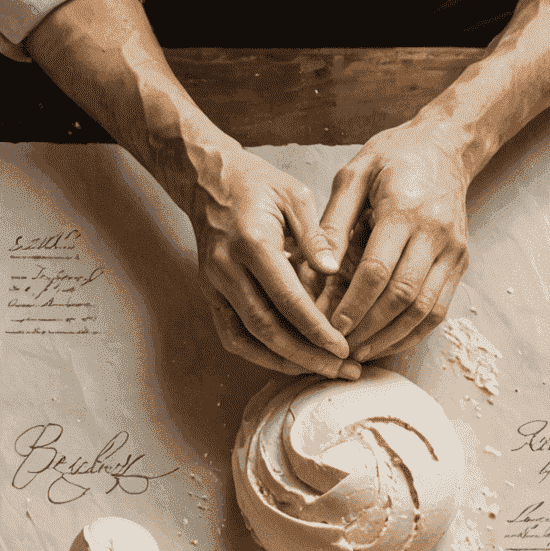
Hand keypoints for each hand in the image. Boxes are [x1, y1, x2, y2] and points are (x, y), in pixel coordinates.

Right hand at [189, 144, 358, 378]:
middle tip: (341, 371)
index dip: (316, 330)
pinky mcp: (210, 293)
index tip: (344, 349)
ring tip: (321, 371)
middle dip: (306, 356)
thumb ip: (314, 235)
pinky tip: (289, 360)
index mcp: (252, 244)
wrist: (206, 179)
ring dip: (284, 361)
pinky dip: (259, 353)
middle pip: (267, 329)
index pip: (287, 300)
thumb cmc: (256, 183)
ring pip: (247, 338)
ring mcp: (214, 285)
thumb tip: (332, 271)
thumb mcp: (293, 195)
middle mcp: (227, 269)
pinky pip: (232, 334)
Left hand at [315, 123, 469, 361]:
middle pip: (403, 296)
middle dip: (369, 328)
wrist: (445, 146)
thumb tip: (318, 267)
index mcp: (405, 210)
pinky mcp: (461, 262)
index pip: (378, 270)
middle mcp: (436, 234)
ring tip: (360, 352)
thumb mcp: (353, 175)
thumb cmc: (392, 157)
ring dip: (391, 337)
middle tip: (340, 348)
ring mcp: (453, 251)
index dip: (354, 303)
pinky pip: (440, 309)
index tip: (330, 325)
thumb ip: (334, 221)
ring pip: (425, 310)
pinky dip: (414, 332)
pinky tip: (388, 342)